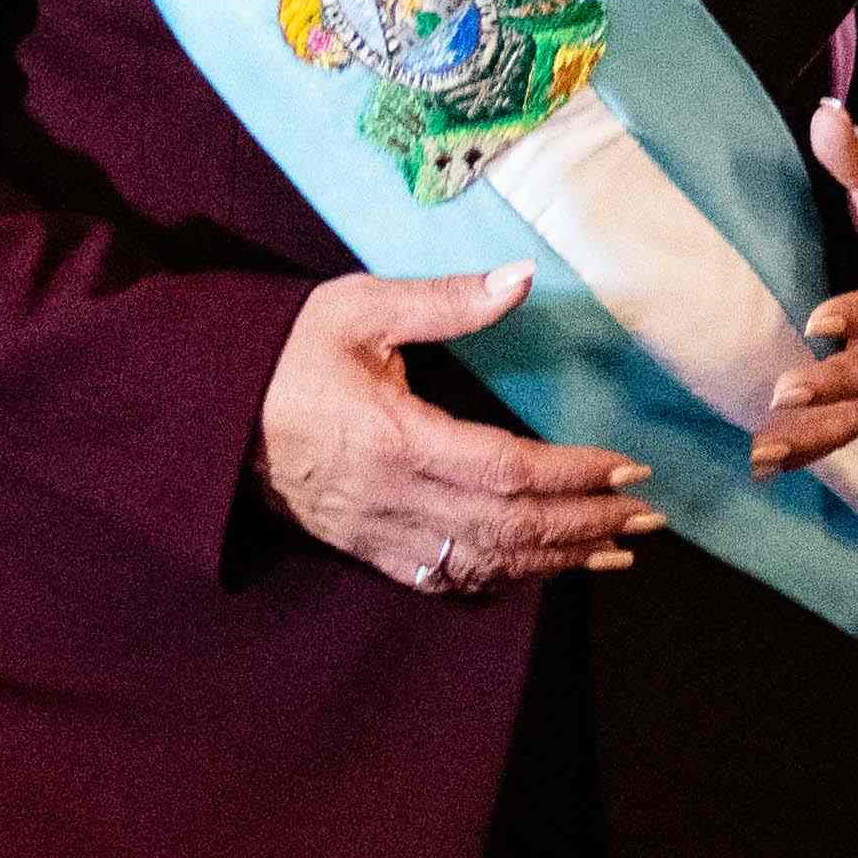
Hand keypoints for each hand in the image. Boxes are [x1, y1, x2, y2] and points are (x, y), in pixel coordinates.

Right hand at [255, 264, 663, 600]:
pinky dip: (508, 580)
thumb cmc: (285, 355)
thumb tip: (522, 278)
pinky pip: (450, 579)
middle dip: (587, 525)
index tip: (629, 470)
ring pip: (488, 564)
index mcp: (395, 440)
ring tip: (618, 550)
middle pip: (511, 528)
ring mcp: (381, 536)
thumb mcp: (358, 308)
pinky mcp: (370, 552)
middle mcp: (393, 501)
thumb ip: (444, 301)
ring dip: (559, 561)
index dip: (575, 476)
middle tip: (648, 518)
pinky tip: (546, 570)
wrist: (210, 419)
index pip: (508, 471)